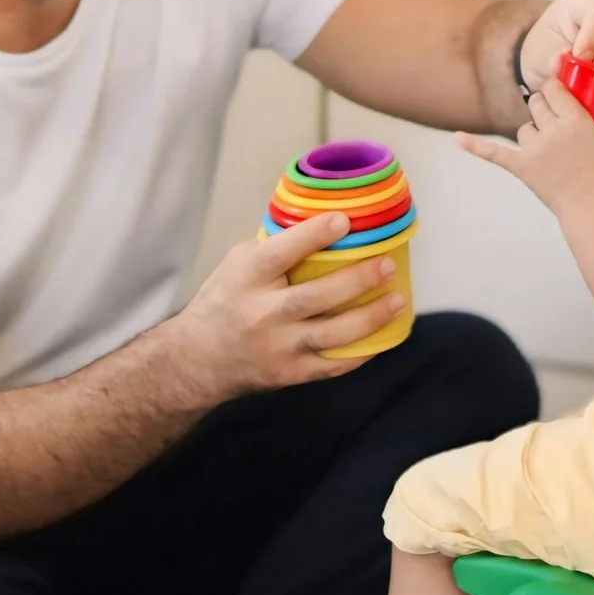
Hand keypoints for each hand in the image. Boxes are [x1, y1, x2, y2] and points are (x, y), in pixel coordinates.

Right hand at [166, 213, 404, 397]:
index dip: (314, 236)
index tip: (344, 220)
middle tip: (387, 264)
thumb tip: (324, 221)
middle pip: (316, 297)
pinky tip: (384, 336)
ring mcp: (277, 348)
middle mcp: (262, 314)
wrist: (196, 360)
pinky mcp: (290, 374)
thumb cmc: (224, 301)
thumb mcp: (237, 264)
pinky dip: (361, 352)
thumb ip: (275, 247)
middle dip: (357, 280)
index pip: (280, 254)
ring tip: (398, 300)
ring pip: (332, 335)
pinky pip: (333, 365)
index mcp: (246, 279)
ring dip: (370, 318)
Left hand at [458, 75, 593, 213]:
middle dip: (544, 107)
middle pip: (536, 102)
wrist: (591, 208)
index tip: (557, 88)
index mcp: (575, 120)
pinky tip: (456, 138)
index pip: (554, 90)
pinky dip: (474, 146)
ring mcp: (534, 149)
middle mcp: (552, 131)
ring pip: (523, 127)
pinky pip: (493, 153)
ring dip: (532, 132)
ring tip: (549, 148)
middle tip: (556, 121)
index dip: (554, 88)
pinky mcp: (520, 167)